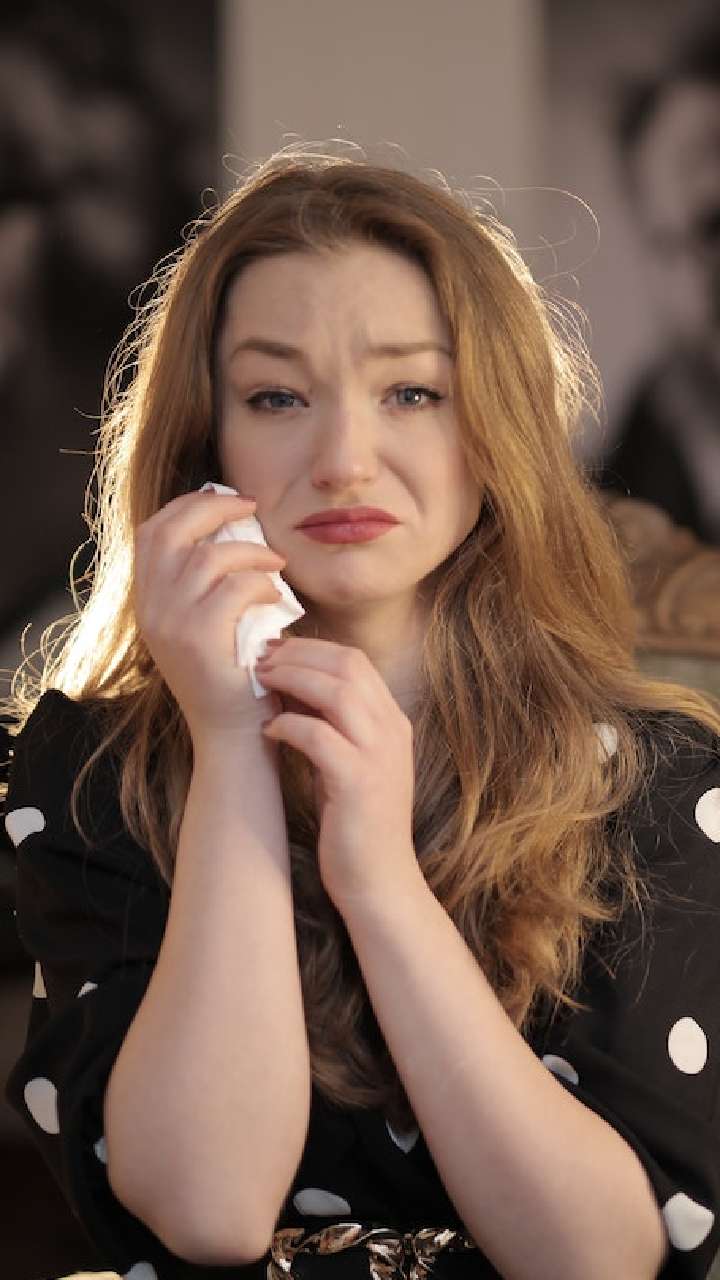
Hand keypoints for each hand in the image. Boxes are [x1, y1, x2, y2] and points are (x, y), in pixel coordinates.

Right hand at [133, 490, 286, 743]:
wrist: (233, 734)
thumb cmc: (234, 674)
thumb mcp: (208, 621)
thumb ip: (208, 581)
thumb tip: (235, 524)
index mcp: (148, 601)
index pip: (151, 532)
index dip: (186, 506)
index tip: (225, 499)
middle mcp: (150, 610)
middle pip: (170, 532)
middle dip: (214, 510)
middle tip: (253, 508)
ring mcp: (170, 625)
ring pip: (208, 558)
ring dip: (251, 551)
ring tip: (277, 563)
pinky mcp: (200, 641)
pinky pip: (235, 588)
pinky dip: (261, 584)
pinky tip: (278, 597)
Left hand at [254, 637, 420, 911]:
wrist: (379, 881)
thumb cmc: (354, 822)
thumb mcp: (349, 761)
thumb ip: (332, 724)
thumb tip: (290, 686)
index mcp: (392, 721)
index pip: (355, 660)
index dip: (311, 649)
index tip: (275, 651)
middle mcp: (392, 731)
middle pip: (347, 665)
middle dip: (298, 654)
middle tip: (260, 659)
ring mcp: (379, 756)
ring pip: (337, 691)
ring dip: (292, 680)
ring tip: (260, 683)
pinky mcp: (358, 783)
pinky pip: (319, 736)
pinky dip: (289, 725)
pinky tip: (268, 730)